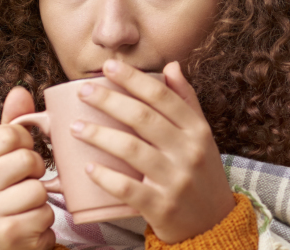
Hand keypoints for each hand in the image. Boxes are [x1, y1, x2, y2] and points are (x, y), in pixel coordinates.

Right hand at [0, 87, 56, 249]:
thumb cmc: (4, 199)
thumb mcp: (1, 161)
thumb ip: (11, 127)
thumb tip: (20, 91)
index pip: (8, 134)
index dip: (25, 144)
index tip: (20, 159)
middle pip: (26, 158)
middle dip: (35, 172)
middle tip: (24, 184)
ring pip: (38, 187)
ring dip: (41, 198)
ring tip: (26, 206)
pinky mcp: (6, 233)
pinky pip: (45, 212)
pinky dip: (44, 219)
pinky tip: (29, 223)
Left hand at [73, 60, 236, 242]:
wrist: (213, 222)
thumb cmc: (201, 173)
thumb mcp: (201, 136)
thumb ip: (186, 101)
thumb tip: (171, 66)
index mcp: (198, 130)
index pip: (163, 97)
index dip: (134, 79)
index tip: (108, 67)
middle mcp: (189, 152)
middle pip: (143, 118)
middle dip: (109, 100)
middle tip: (84, 91)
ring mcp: (176, 180)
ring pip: (132, 150)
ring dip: (99, 135)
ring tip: (76, 127)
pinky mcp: (162, 206)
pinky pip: (128, 189)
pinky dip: (106, 177)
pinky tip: (88, 167)